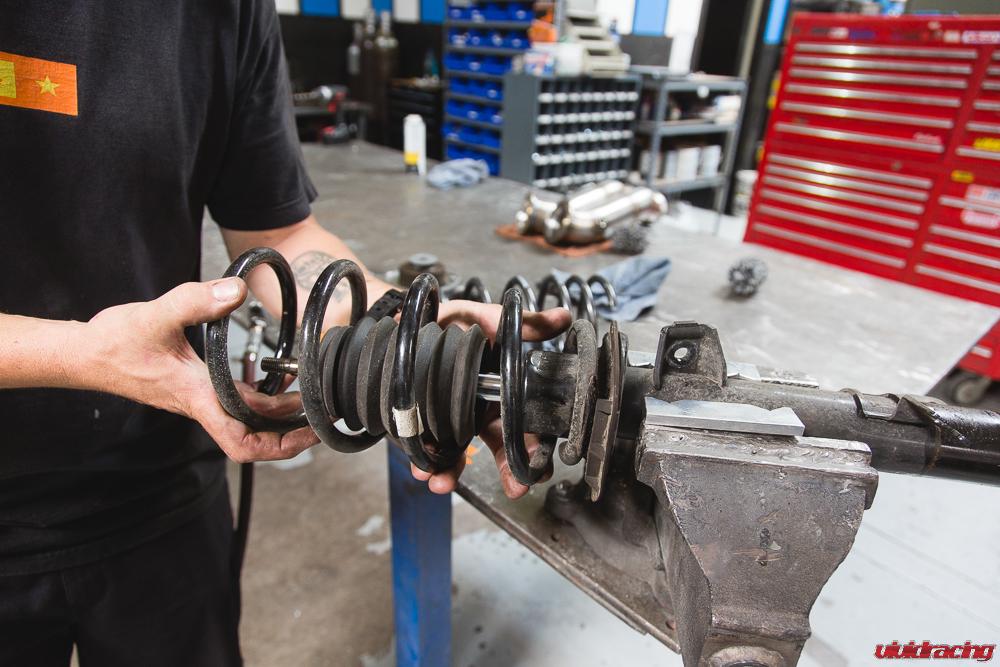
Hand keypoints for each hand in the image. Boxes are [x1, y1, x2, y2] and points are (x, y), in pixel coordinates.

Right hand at [84, 278, 317, 462]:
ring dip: (282, 415)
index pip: (242, 442)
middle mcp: (203, 404)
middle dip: (294, 431)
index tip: (310, 434)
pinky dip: (264, 398)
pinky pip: (239, 401)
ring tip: (314, 399)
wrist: (87, 352)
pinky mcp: (199, 387)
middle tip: (327, 414)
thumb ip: (197, 301)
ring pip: (250, 418)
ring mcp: (202, 398)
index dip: (280, 446)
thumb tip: (235, 291)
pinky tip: (282, 381)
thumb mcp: (156, 315)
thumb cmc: (114, 343)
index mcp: (198, 397)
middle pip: (256, 434)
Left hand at [409, 299, 571, 497]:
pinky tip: (422, 471)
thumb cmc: (450, 322)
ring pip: (459, 456)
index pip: (525, 425)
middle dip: (510, 473)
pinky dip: (424, 465)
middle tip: (516, 487)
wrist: (404, 321)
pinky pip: (425, 451)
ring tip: (445, 483)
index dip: (535, 448)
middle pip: (500, 449)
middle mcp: (478, 412)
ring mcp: (450, 422)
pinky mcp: (422, 425)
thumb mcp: (486, 319)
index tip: (539, 466)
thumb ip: (524, 324)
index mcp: (500, 393)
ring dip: (454, 474)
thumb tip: (564, 317)